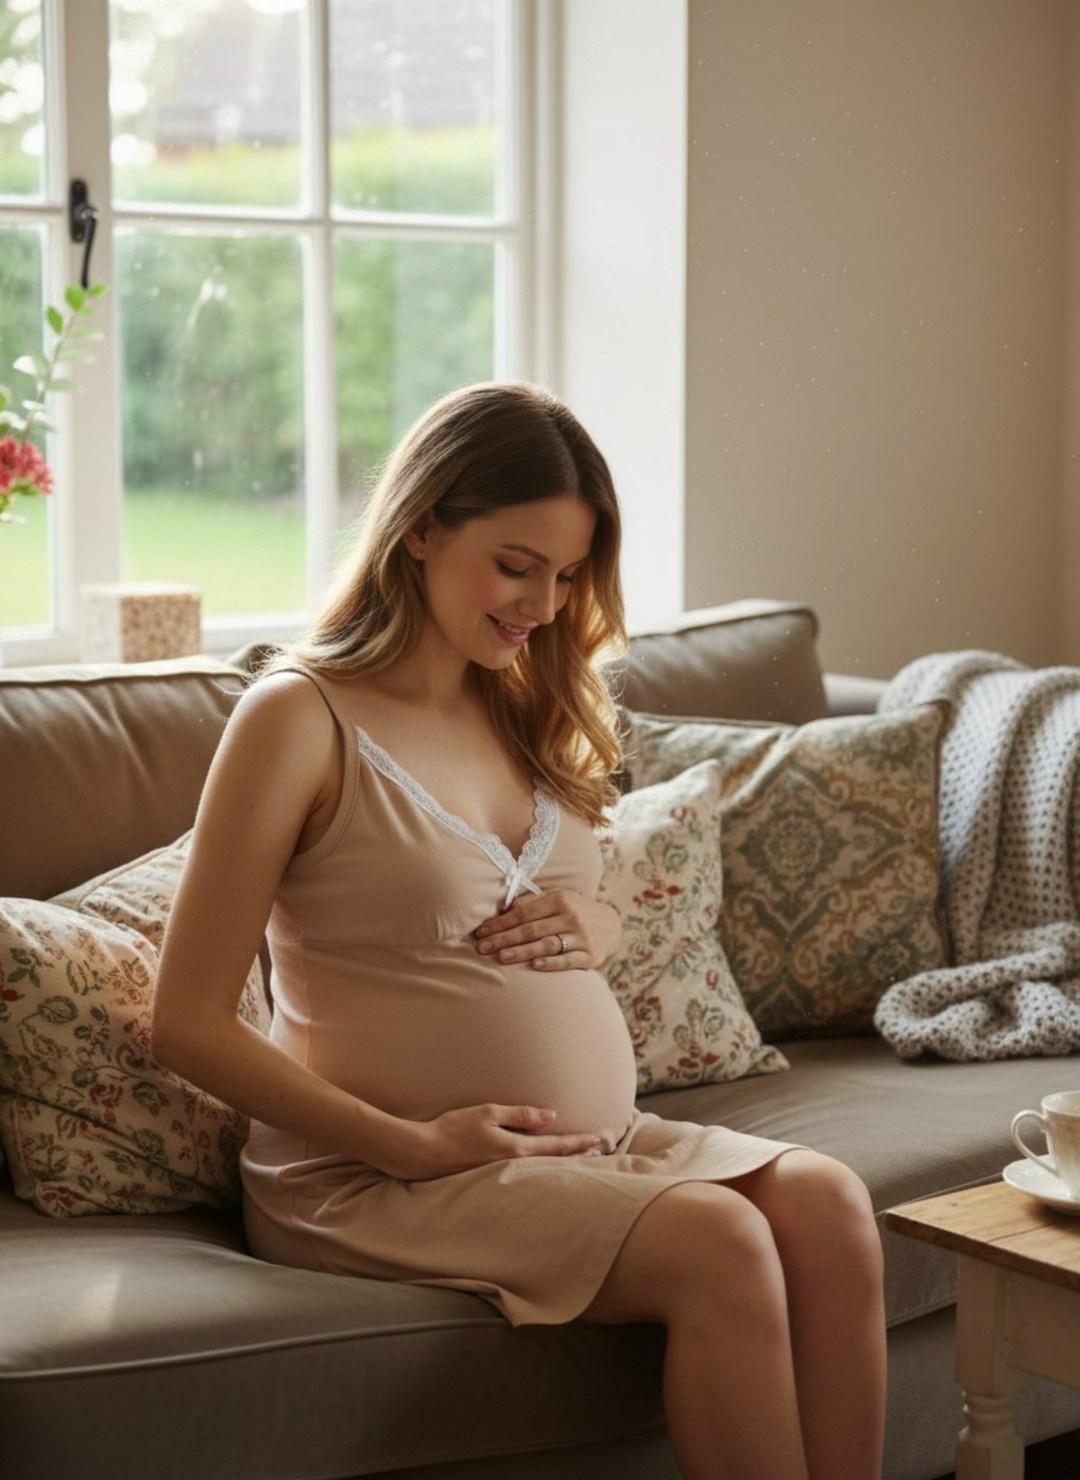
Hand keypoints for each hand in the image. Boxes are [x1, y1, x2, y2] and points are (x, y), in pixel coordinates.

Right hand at [377, 1104, 605, 1180]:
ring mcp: (500, 1174)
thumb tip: (550, 1116)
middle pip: (552, 1161)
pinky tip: (541, 1165)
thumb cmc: (453, 1129)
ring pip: (539, 1169)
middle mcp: (512, 1165)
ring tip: (579, 1159)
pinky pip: (522, 1172)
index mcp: (515, 1149)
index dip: (578, 1142)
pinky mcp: (489, 1177)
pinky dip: (540, 1168)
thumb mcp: (488, 1113)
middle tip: (598, 1152)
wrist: (422, 1154)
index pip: (555, 1146)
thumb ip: (520, 1115)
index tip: (598, 1140)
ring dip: (560, 1163)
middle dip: (576, 1155)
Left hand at [474, 890, 620, 972]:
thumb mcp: (557, 899)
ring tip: (502, 957)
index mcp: (559, 899)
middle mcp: (570, 916)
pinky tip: (535, 965)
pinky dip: (552, 963)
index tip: (481, 932)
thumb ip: (532, 902)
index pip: (523, 912)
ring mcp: (581, 936)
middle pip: (531, 929)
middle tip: (482, 948)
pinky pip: (568, 960)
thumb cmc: (574, 911)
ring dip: (522, 951)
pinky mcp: (590, 956)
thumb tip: (505, 908)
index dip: (500, 923)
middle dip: (504, 939)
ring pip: (547, 944)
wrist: (611, 926)